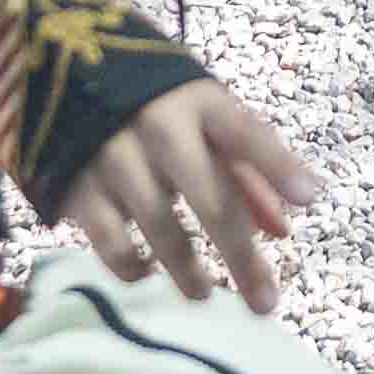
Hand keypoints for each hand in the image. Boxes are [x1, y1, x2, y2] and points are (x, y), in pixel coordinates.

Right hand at [48, 80, 316, 313]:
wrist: (63, 71)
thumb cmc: (159, 103)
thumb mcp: (205, 117)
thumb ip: (247, 170)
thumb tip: (283, 231)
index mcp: (199, 102)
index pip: (245, 133)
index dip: (277, 164)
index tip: (310, 197)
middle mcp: (159, 126)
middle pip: (209, 195)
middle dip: (240, 254)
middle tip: (266, 302)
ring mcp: (115, 156)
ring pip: (159, 226)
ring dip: (186, 269)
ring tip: (204, 293)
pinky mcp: (78, 185)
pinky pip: (110, 240)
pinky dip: (130, 265)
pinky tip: (146, 271)